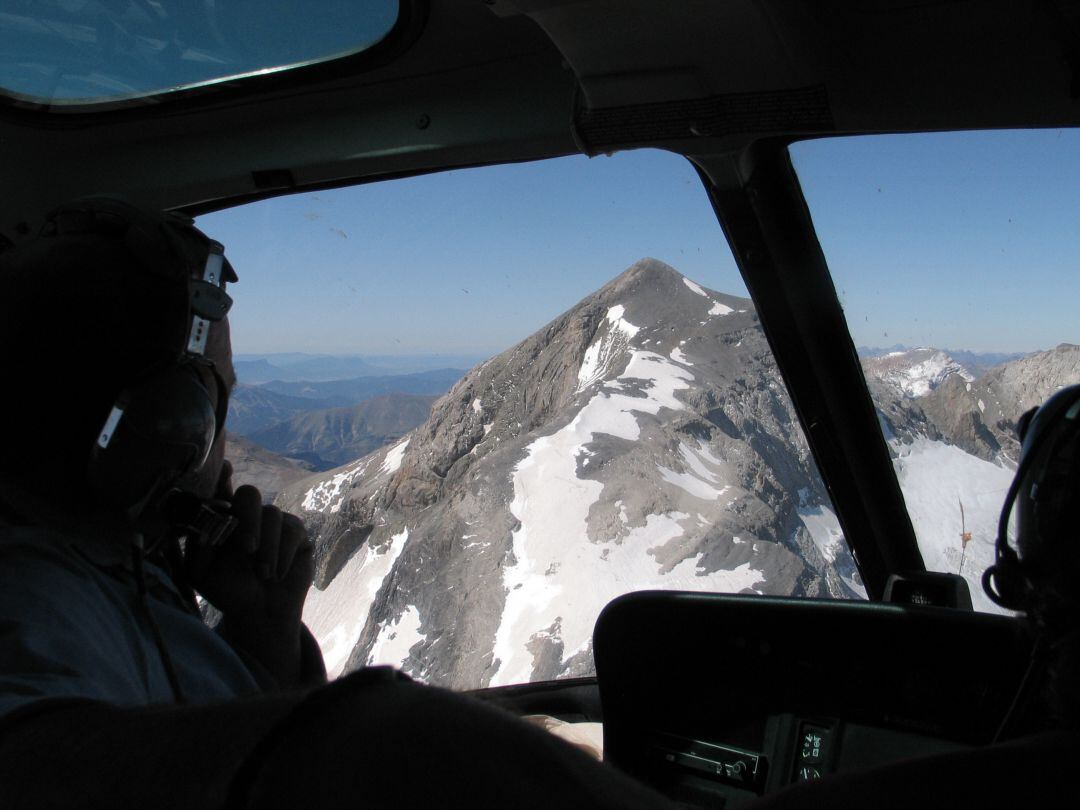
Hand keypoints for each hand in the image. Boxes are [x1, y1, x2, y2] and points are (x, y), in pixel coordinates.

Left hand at [184, 461, 314, 683]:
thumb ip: (198, 544)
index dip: (222, 475)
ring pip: (272, 515)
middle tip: (246, 549)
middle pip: (249, 494)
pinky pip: (293, 532)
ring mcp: (275, 522)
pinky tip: (278, 574)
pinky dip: (283, 556)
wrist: (260, 612)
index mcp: (224, 519)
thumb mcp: (201, 572)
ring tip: (263, 574)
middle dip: (247, 520)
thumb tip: (206, 518)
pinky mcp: (297, 533)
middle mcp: (249, 515)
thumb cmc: (228, 589)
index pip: (221, 489)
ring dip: (267, 549)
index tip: (225, 468)